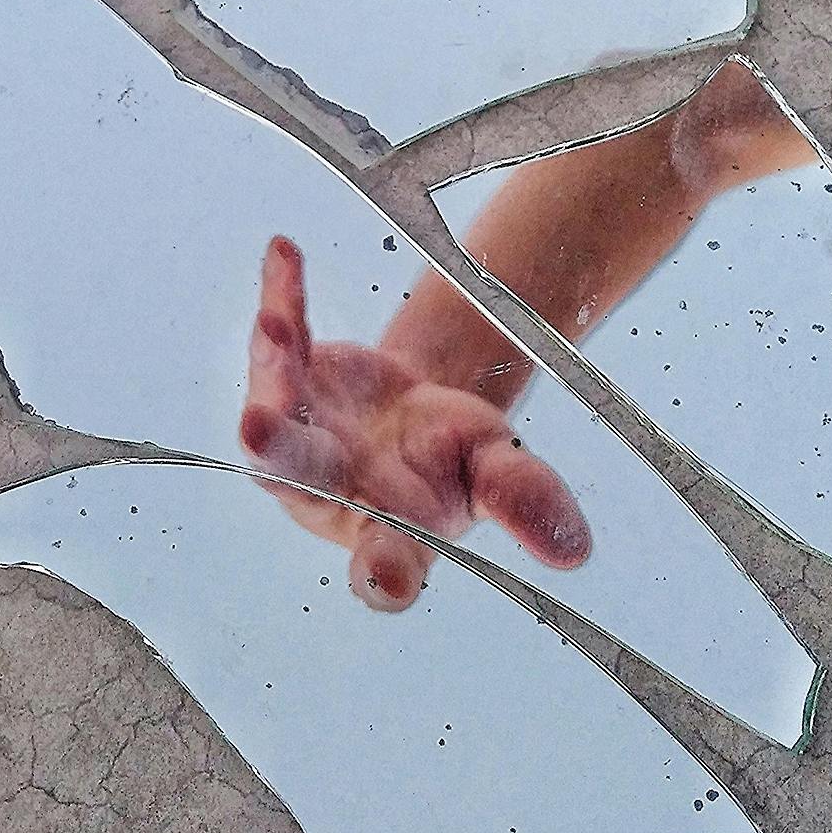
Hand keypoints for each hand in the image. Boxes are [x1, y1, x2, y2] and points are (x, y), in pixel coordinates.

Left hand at [239, 236, 591, 610]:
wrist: (418, 414)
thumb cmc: (456, 458)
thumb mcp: (499, 470)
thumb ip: (525, 501)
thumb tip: (573, 551)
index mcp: (391, 530)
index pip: (385, 562)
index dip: (383, 575)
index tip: (385, 579)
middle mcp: (328, 491)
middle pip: (300, 475)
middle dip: (279, 450)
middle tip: (258, 428)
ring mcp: (299, 434)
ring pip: (275, 404)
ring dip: (272, 364)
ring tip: (275, 325)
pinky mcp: (288, 380)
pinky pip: (280, 338)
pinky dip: (281, 297)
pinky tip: (283, 253)